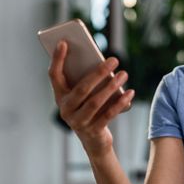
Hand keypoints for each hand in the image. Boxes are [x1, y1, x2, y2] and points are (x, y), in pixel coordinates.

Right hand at [48, 40, 134, 156]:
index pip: (54, 75)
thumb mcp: (85, 95)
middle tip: (114, 60)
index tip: (63, 42)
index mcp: (60, 97)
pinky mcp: (93, 131)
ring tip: (124, 74)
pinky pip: (108, 114)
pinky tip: (130, 92)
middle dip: (99, 72)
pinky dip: (120, 103)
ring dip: (112, 86)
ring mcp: (78, 122)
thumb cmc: (90, 109)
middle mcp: (66, 109)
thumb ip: (88, 80)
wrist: (94, 141)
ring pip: (96, 101)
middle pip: (82, 88)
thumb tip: (104, 63)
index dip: (57, 59)